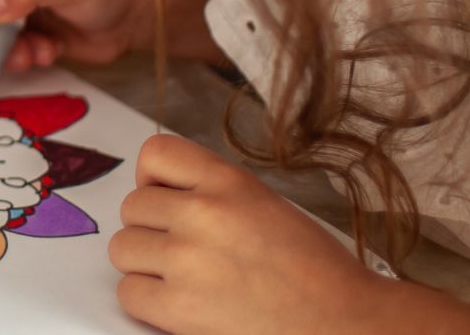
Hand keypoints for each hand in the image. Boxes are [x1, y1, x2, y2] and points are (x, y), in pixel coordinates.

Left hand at [111, 135, 388, 334]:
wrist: (346, 325)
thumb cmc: (315, 273)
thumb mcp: (266, 206)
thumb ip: (215, 194)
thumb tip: (163, 198)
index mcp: (230, 182)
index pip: (155, 153)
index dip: (154, 180)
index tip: (168, 199)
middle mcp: (204, 212)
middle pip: (133, 207)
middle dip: (153, 230)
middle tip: (186, 252)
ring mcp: (187, 259)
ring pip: (123, 249)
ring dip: (146, 266)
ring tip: (184, 279)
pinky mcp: (179, 307)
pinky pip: (128, 292)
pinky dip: (149, 302)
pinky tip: (181, 305)